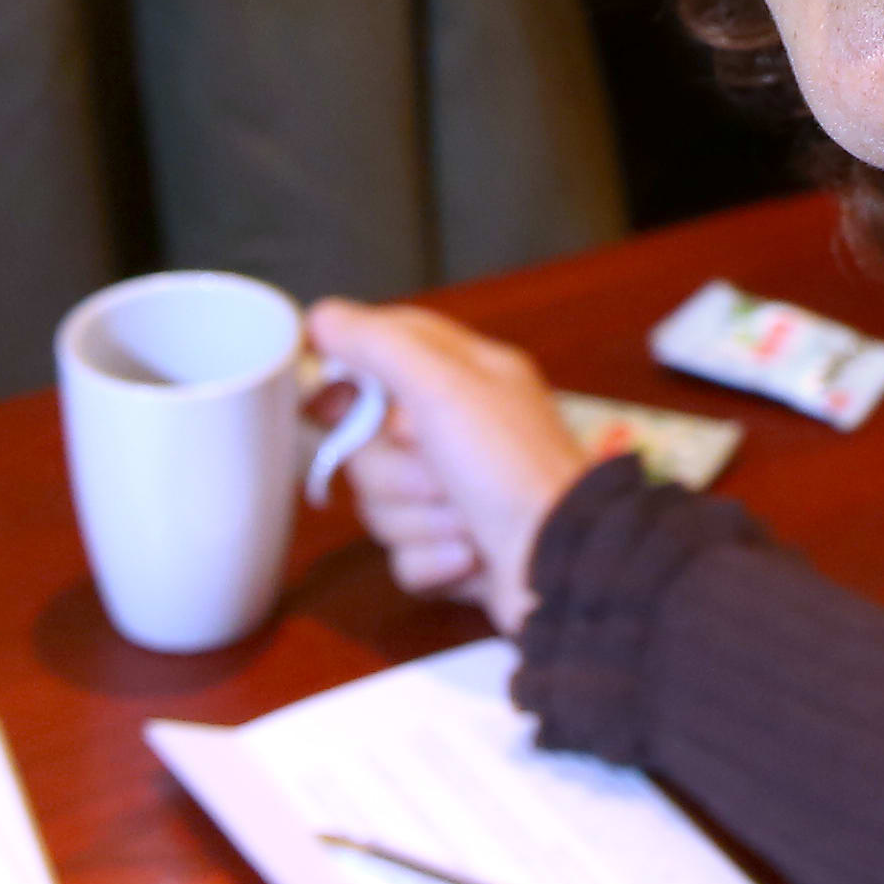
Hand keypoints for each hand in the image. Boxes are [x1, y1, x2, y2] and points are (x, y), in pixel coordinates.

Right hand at [306, 298, 597, 638]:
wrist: (561, 567)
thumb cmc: (511, 469)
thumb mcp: (444, 388)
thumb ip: (379, 346)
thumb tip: (322, 316)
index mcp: (465, 376)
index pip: (388, 347)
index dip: (349, 370)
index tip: (327, 399)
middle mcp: (460, 429)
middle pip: (369, 441)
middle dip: (395, 470)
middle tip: (436, 472)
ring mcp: (456, 493)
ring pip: (381, 503)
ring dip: (419, 518)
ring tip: (466, 521)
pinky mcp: (453, 550)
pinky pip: (403, 556)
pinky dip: (433, 561)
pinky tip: (471, 556)